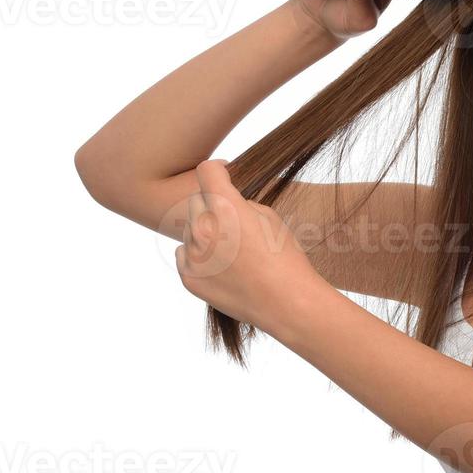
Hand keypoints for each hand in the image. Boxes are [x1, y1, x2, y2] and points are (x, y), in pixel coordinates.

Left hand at [174, 160, 318, 333]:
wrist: (287, 302)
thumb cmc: (286, 259)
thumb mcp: (270, 217)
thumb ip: (240, 203)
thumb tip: (224, 200)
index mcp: (226, 208)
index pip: (206, 171)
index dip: (218, 170)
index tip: (224, 175)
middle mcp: (203, 228)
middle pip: (195, 200)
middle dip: (211, 203)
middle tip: (232, 220)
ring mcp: (193, 255)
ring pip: (190, 229)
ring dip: (205, 231)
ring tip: (232, 249)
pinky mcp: (189, 277)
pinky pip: (184, 255)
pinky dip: (198, 256)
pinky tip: (223, 266)